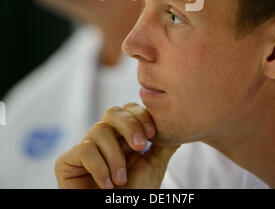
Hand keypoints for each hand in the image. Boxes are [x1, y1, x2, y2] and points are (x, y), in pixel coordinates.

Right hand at [55, 103, 178, 188]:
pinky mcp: (67, 162)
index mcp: (122, 136)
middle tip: (141, 146)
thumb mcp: (154, 165)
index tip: (153, 134)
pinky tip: (108, 185)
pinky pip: (84, 149)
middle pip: (113, 111)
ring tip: (121, 180)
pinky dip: (99, 167)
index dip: (141, 116)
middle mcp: (103, 138)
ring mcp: (85, 148)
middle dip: (130, 125)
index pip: (129, 110)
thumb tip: (177, 123)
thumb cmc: (135, 195)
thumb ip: (164, 143)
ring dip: (115, 156)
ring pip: (99, 129)